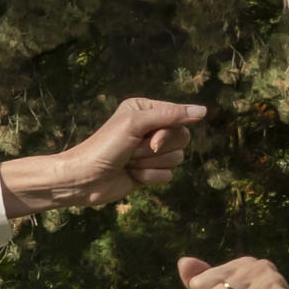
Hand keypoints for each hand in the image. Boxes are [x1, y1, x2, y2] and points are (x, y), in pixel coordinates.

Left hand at [0, 94, 209, 215]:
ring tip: (129, 163)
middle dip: (157, 149)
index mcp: (146, 109)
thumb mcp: (135, 124)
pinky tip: (131, 175)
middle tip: (134, 151)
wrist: (84, 179)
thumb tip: (203, 111)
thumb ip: (170, 115)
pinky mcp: (150, 172)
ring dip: (150, 164)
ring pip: (177, 159)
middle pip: (183, 138)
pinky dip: (149, 177)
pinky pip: (168, 176)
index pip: (179, 116)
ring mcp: (151, 151)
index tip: (150, 138)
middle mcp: (151, 128)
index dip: (168, 131)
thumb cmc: (104, 147)